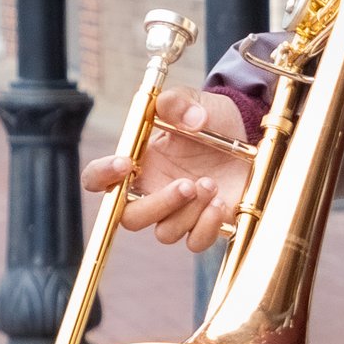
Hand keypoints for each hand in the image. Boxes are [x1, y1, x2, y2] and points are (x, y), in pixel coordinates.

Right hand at [84, 88, 251, 253]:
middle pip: (130, 218)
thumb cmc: (209, 118)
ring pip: (164, 233)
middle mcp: (151, 191)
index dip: (102, 176)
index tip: (125, 163)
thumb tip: (189, 117)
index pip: (98, 179)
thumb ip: (179, 102)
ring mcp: (177, 212)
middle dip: (158, 204)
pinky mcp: (203, 225)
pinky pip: (194, 242)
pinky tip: (221, 202)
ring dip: (188, 212)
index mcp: (137, 163)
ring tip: (211, 183)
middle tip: (186, 184)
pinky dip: (207, 227)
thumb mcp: (195, 101)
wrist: (244, 133)